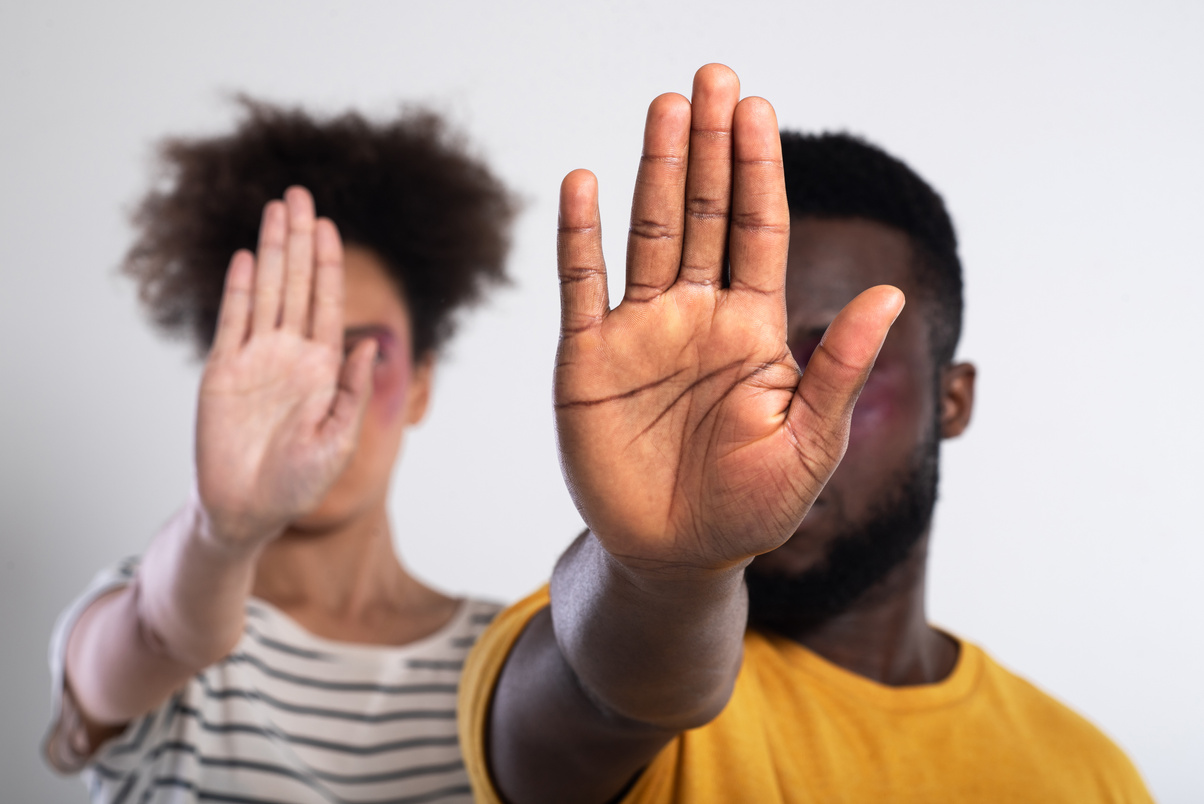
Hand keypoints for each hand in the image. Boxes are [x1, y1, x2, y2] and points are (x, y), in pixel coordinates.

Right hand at [194, 187, 376, 548]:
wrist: (247, 511)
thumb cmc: (299, 482)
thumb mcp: (339, 439)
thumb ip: (354, 391)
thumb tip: (372, 345)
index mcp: (322, 368)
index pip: (327, 303)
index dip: (328, 264)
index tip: (331, 225)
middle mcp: (289, 354)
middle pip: (297, 284)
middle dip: (300, 239)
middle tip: (300, 193)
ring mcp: (255, 359)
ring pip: (267, 292)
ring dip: (272, 250)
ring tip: (276, 208)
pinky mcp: (222, 372)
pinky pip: (232, 323)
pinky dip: (240, 291)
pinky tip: (248, 258)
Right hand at [554, 65, 903, 573]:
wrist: (675, 555)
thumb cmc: (753, 506)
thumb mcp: (809, 444)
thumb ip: (839, 369)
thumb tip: (891, 295)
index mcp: (751, 327)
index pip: (757, 230)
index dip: (758, 170)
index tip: (759, 109)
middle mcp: (695, 314)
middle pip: (703, 214)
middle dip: (709, 147)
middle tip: (713, 78)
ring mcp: (639, 331)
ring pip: (647, 234)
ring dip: (655, 171)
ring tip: (665, 108)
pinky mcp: (587, 359)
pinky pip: (582, 286)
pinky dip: (579, 237)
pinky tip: (582, 183)